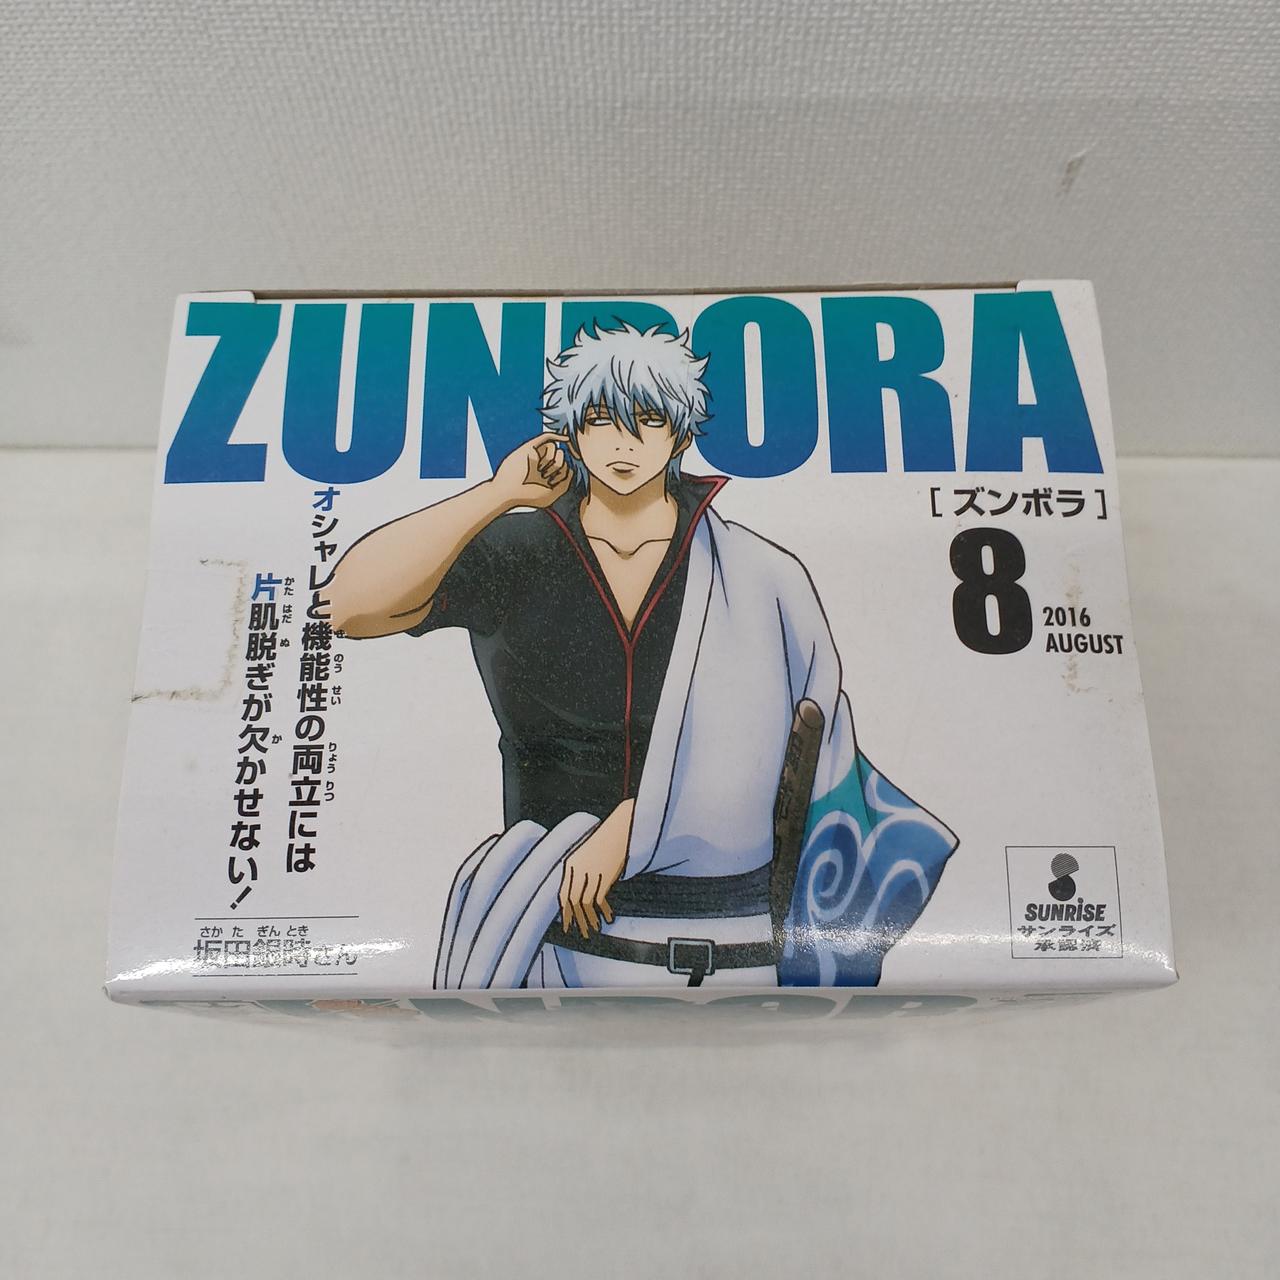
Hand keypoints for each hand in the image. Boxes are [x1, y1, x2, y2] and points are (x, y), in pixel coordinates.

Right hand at [491, 431, 571, 509]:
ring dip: (550, 458)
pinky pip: (546, 437)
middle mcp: (542, 463)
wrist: (508, 491)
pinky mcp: (528, 447)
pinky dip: (557, 436)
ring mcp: (535, 454)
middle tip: (545, 474)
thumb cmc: (527, 496)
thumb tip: (571, 469)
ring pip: (554, 448)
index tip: (551, 482)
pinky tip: (567, 439)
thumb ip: (564, 484)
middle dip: (557, 466)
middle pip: (561, 457)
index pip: (564, 468)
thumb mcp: (551, 495)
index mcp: (547, 474)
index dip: (563, 474)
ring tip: (539, 467)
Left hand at [558, 800, 632, 937]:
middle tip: (580, 932)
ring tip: (593, 929)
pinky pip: (600, 898)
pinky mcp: (605, 875)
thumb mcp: (588, 856)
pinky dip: (603, 911)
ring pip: (586, 903)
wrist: (622, 828)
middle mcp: (578, 869)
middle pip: (573, 901)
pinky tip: (608, 917)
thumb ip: (581, 873)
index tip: (567, 925)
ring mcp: (591, 872)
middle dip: (576, 920)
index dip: (565, 912)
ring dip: (590, 919)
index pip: (563, 894)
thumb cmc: (607, 842)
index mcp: (571, 864)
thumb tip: (580, 896)